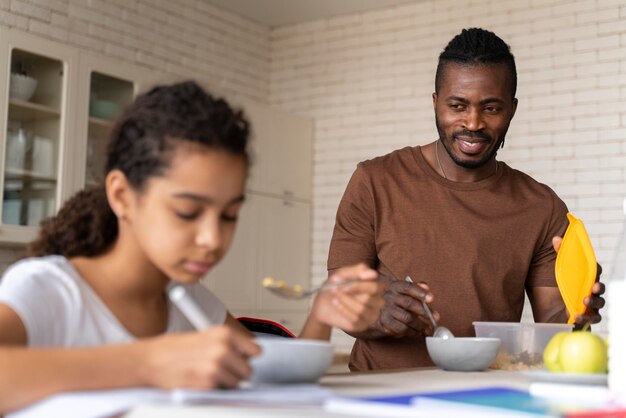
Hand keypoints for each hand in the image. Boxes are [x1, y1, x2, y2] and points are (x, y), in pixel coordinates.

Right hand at [141, 326, 259, 389]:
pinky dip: (214, 390)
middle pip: (248, 370)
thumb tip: (247, 355)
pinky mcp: (208, 385)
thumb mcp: (204, 337)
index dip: (247, 357)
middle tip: (219, 369)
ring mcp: (216, 367)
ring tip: (206, 374)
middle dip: (236, 372)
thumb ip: (226, 344)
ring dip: (225, 383)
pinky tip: (199, 381)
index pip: (255, 350)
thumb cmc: (173, 349)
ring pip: (236, 383)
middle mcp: (223, 348)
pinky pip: (222, 392)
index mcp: (224, 334)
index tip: (241, 359)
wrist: (149, 360)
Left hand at [310, 263, 383, 332]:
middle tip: (337, 287)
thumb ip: (358, 271)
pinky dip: (343, 309)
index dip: (362, 285)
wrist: (322, 303)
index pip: (377, 287)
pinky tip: (335, 303)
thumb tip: (373, 273)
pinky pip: (355, 319)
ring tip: (335, 294)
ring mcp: (370, 315)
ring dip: (345, 300)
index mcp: (376, 288)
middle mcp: (376, 302)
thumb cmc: (336, 286)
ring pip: (362, 309)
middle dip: (352, 292)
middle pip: (371, 298)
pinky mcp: (362, 325)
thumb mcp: (343, 274)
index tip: (346, 280)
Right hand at [373, 276, 436, 337]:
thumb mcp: (401, 290)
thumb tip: (426, 287)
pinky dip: (411, 331)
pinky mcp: (382, 322)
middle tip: (435, 318)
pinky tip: (416, 332)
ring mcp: (384, 310)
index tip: (431, 298)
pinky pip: (400, 329)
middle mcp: (388, 297)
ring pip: (406, 318)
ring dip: (420, 325)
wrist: (370, 308)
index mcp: (394, 286)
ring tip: (427, 328)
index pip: (409, 287)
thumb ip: (416, 287)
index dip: (421, 292)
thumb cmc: (393, 298)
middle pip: (409, 304)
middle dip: (425, 312)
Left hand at [552, 237, 605, 326]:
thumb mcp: (557, 271)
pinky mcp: (586, 319)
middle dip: (599, 288)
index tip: (594, 270)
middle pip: (600, 288)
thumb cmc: (559, 289)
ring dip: (594, 302)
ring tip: (585, 301)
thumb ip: (559, 255)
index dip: (597, 270)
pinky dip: (585, 319)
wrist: (550, 311)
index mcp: (586, 278)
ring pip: (599, 305)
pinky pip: (591, 321)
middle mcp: (591, 292)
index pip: (595, 272)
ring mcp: (591, 306)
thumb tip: (556, 238)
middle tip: (594, 287)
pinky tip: (577, 317)